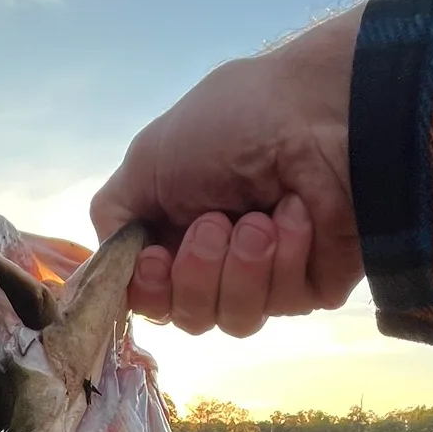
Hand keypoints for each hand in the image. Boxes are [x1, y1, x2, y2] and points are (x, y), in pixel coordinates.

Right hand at [90, 5, 365, 336]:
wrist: (319, 112)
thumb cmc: (235, 123)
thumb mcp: (149, 158)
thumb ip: (115, 216)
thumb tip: (113, 266)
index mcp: (178, 230)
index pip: (151, 297)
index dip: (149, 289)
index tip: (155, 259)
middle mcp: (221, 259)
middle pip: (189, 317)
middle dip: (196, 272)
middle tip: (215, 222)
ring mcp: (269, 276)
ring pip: (234, 319)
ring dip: (240, 267)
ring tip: (259, 219)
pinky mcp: (315, 283)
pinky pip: (283, 302)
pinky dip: (285, 256)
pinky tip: (296, 214)